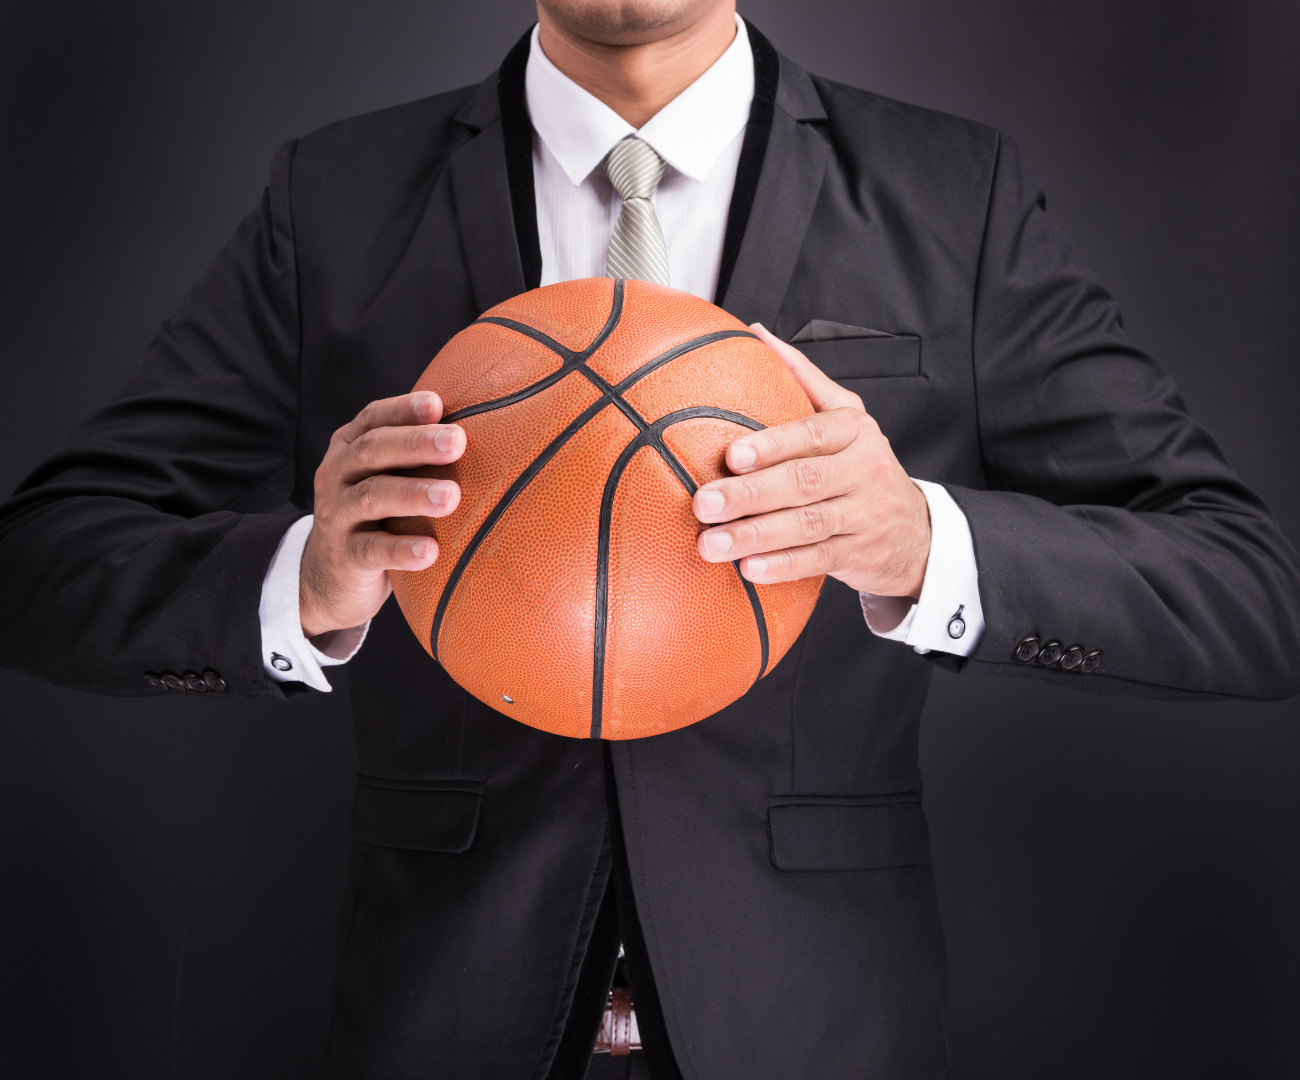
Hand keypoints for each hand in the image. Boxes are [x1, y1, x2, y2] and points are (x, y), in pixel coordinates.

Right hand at [300, 392, 465, 637]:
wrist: (330, 577)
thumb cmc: (377, 517)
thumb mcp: (387, 479)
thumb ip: (418, 456)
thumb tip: (489, 429)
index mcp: (349, 448)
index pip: (373, 419)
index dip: (403, 409)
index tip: (438, 404)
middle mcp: (337, 475)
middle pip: (373, 451)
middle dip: (415, 444)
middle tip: (457, 441)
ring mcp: (336, 515)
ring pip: (371, 498)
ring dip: (413, 495)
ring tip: (451, 497)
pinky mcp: (343, 556)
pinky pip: (372, 550)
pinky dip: (401, 550)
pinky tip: (431, 552)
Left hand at [693, 324, 930, 598]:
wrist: (916, 529)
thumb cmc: (861, 464)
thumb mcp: (844, 415)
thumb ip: (801, 376)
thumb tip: (753, 332)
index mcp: (853, 430)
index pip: (813, 433)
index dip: (773, 445)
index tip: (733, 454)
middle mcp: (863, 470)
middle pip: (804, 482)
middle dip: (749, 494)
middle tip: (703, 503)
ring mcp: (863, 515)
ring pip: (807, 525)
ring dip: (755, 536)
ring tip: (711, 544)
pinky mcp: (859, 554)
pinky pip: (818, 561)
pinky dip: (783, 566)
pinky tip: (749, 570)